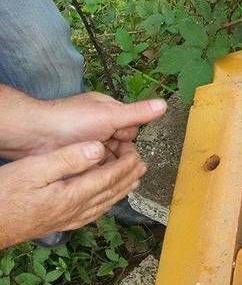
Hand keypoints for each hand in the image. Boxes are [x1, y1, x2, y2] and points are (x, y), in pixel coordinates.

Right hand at [0, 141, 146, 248]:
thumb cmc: (5, 196)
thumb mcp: (34, 169)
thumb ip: (68, 159)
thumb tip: (99, 149)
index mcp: (74, 195)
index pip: (110, 178)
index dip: (126, 164)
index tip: (137, 153)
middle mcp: (76, 210)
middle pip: (112, 192)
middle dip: (130, 177)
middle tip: (142, 164)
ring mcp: (69, 220)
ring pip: (105, 204)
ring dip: (121, 190)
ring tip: (133, 180)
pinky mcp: (60, 223)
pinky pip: (93, 213)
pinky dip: (106, 204)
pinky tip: (106, 201)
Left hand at [3, 91, 166, 159]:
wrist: (34, 136)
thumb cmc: (70, 120)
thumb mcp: (110, 115)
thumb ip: (137, 113)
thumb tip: (164, 105)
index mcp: (107, 112)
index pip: (130, 129)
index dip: (128, 138)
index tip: (120, 143)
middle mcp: (98, 127)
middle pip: (121, 146)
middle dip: (120, 155)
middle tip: (113, 161)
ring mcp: (87, 143)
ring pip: (109, 159)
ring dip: (109, 166)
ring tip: (105, 173)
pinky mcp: (78, 158)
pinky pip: (95, 168)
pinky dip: (98, 173)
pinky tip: (97, 179)